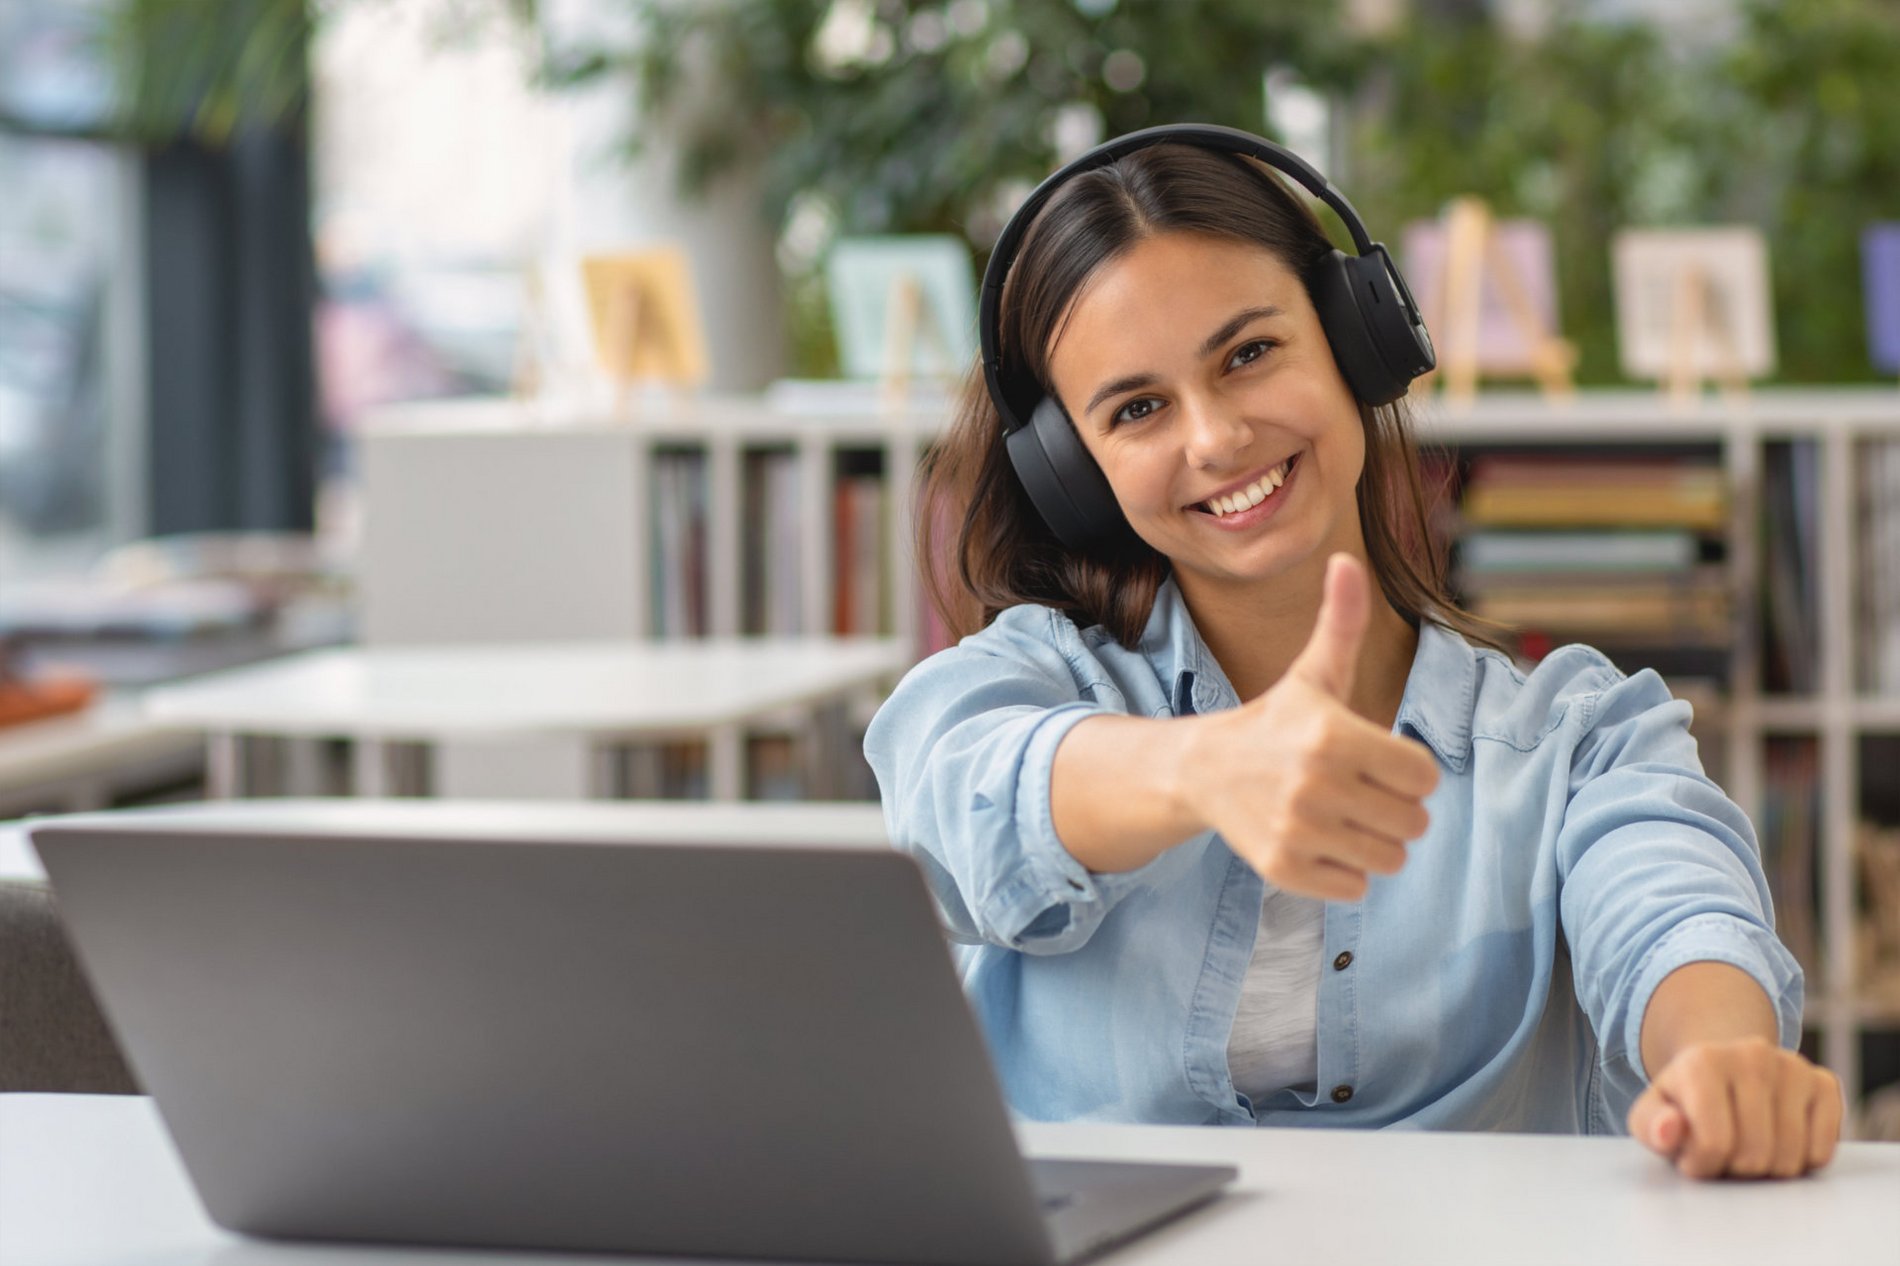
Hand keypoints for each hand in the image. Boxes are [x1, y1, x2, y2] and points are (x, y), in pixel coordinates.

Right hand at [1191, 552, 1438, 900]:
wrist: (1204, 771)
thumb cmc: (1276, 721)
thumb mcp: (1313, 673)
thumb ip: (1341, 622)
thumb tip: (1348, 560)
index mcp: (1332, 733)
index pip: (1424, 775)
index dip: (1407, 770)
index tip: (1376, 760)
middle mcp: (1314, 784)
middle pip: (1413, 821)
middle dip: (1394, 808)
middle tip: (1359, 792)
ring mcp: (1298, 830)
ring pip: (1390, 858)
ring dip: (1375, 842)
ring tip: (1343, 817)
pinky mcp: (1284, 869)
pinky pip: (1356, 886)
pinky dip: (1346, 871)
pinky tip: (1320, 842)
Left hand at [1628, 1037, 1841, 1178]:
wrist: (1722, 1072)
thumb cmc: (1685, 1106)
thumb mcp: (1651, 1117)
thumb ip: (1651, 1126)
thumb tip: (1669, 1129)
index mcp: (1703, 1061)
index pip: (1714, 1144)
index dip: (1703, 1164)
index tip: (1693, 1154)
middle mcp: (1752, 1054)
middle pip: (1754, 1155)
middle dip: (1736, 1169)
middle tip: (1724, 1152)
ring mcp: (1793, 1066)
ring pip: (1790, 1157)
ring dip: (1769, 1169)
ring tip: (1748, 1146)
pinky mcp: (1824, 1083)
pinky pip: (1822, 1151)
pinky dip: (1802, 1161)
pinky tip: (1780, 1141)